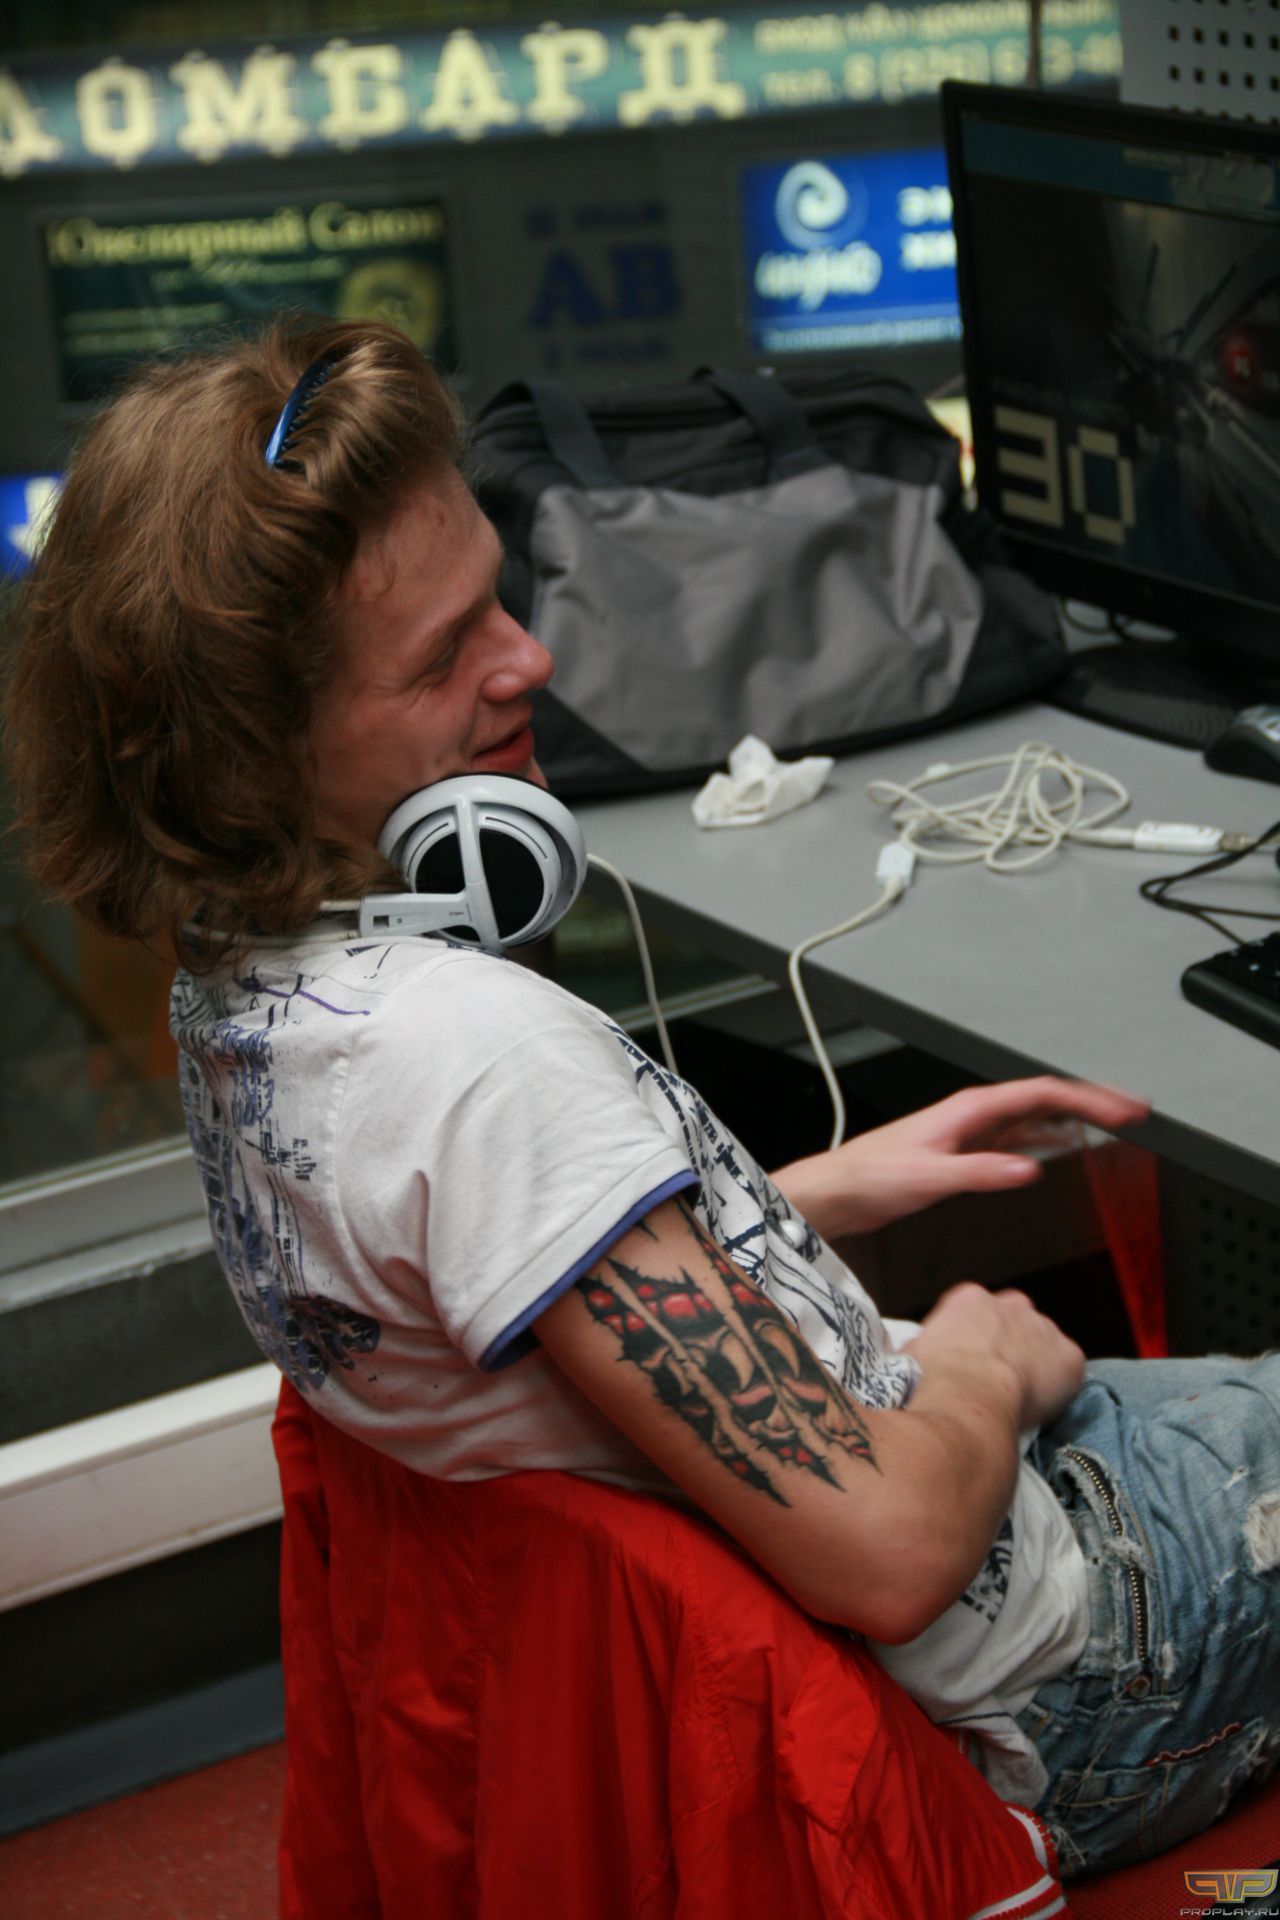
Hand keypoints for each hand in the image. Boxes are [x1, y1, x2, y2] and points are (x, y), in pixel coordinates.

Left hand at [771, 1075, 1149, 1240]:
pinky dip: (1049, 1138)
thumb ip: (979, 1172)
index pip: (1043, 1093)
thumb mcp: (928, 1176)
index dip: (1089, 1097)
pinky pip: (1019, 1137)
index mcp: (970, 1109)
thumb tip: (1028, 1168)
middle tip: (1134, 1112)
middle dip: (1093, 1101)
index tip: (1124, 1109)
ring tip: (1113, 1124)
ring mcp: (971, 1131)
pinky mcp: (965, 1151)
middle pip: (1047, 1099)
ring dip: (1074, 1119)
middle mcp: (974, 1114)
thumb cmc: (870, 1176)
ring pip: (1035, 1117)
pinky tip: (1062, 1147)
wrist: (840, 1189)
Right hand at [906, 1280, 1085, 1431]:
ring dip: (1035, 1364)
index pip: (976, 1312)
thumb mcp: (912, 1353)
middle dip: (1009, 1344)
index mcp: (970, 1299)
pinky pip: (1067, 1370)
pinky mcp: (1069, 1356)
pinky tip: (1041, 1405)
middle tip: (996, 1377)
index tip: (969, 1362)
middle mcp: (1011, 1304)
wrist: (969, 1395)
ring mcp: (1044, 1328)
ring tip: (1019, 1396)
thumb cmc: (933, 1378)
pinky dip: (1059, 1386)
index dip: (973, 1340)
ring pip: (1043, 1345)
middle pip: (1014, 1322)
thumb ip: (923, 1347)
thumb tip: (917, 1357)